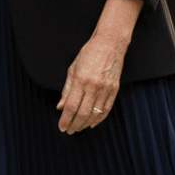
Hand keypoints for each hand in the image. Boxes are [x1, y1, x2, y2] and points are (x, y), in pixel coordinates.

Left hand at [56, 0, 141, 133]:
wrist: (110, 43)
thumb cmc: (88, 54)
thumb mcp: (73, 68)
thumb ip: (67, 89)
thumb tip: (60, 107)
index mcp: (80, 79)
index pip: (71, 106)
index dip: (65, 119)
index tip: (61, 127)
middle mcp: (93, 85)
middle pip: (82, 113)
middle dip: (74, 125)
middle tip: (69, 130)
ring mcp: (106, 88)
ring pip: (95, 113)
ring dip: (85, 124)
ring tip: (78, 128)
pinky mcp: (114, 89)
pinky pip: (106, 109)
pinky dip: (99, 119)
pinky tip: (92, 123)